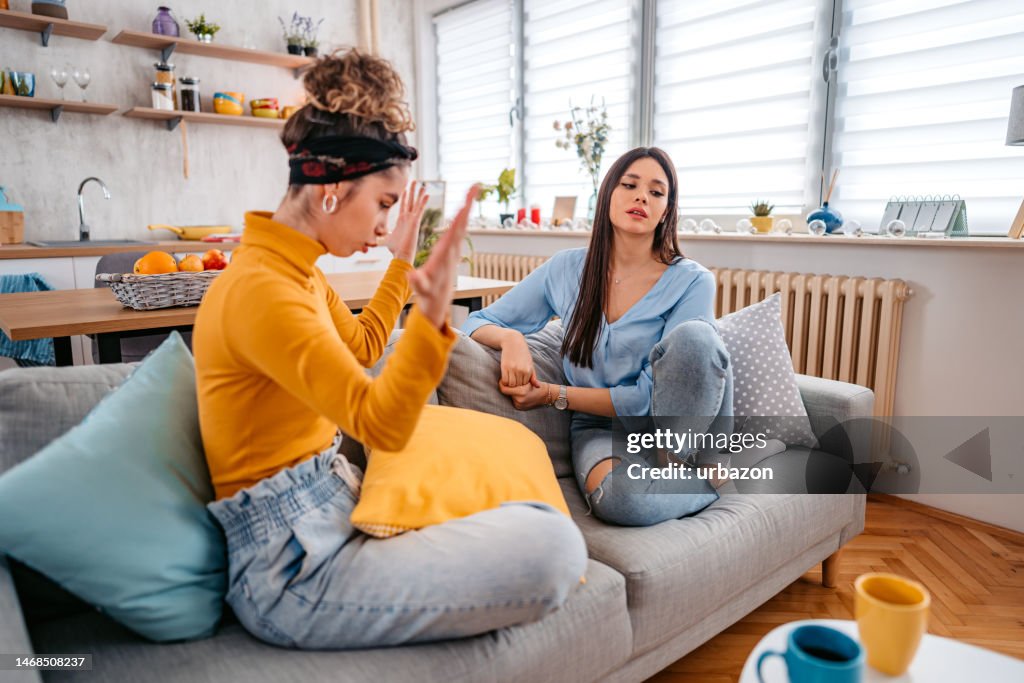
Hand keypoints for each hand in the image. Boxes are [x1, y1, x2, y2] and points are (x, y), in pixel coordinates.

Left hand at [385, 181, 428, 262]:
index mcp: (402, 220)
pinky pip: (420, 209)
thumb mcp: (384, 240)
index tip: (406, 189)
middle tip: (415, 181)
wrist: (401, 254)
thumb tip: (371, 241)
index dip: (405, 197)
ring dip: (419, 194)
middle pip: (411, 201)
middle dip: (412, 191)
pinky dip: (423, 202)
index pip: (404, 206)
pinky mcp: (415, 222)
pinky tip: (427, 194)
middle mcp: (408, 218)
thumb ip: (379, 238)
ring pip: (416, 203)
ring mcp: (412, 219)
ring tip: (423, 185)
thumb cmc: (394, 249)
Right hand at [408, 184, 478, 328]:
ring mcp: (454, 250)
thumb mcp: (421, 289)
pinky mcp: (452, 250)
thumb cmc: (428, 294)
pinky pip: (458, 229)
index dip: (459, 218)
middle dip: (468, 204)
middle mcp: (453, 250)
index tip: (464, 204)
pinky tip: (463, 207)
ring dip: (466, 207)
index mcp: (445, 254)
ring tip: (472, 190)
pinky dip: (461, 216)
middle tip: (475, 186)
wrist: (437, 303)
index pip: (453, 233)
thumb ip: (418, 282)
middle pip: (462, 223)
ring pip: (462, 224)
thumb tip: (412, 275)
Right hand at [499, 332, 539, 387]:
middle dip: (516, 386)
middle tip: (513, 382)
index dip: (522, 385)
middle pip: (518, 386)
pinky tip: (505, 378)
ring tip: (509, 380)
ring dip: (510, 384)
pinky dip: (504, 382)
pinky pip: (504, 380)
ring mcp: (513, 369)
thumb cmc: (523, 354)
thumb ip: (533, 376)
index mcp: (528, 370)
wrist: (513, 342)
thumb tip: (537, 387)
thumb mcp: (530, 364)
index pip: (525, 385)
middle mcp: (521, 370)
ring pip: (511, 384)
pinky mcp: (505, 367)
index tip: (519, 383)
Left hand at [500, 380, 551, 410]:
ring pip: (510, 396)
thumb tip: (503, 379)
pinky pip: (513, 400)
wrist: (545, 395)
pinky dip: (515, 397)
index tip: (502, 380)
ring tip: (518, 388)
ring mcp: (519, 405)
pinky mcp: (520, 408)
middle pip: (507, 392)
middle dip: (508, 387)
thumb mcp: (528, 380)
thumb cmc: (537, 385)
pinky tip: (520, 394)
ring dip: (512, 392)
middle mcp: (519, 399)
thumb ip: (516, 380)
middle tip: (509, 382)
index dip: (501, 384)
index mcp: (521, 391)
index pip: (504, 389)